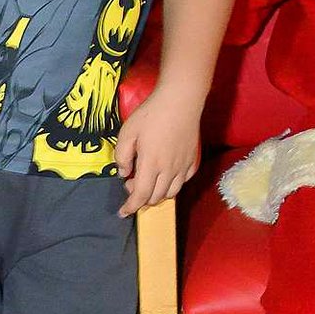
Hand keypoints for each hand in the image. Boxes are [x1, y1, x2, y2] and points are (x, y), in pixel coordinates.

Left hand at [115, 88, 201, 214]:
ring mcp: (183, 166)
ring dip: (158, 194)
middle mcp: (169, 170)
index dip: (130, 207)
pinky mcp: (192, 159)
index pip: (140, 195)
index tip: (123, 213)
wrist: (181, 100)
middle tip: (131, 183)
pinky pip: (184, 181)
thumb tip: (123, 173)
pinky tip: (167, 175)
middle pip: (156, 197)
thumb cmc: (151, 114)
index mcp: (151, 165)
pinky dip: (173, 185)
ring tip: (149, 181)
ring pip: (171, 192)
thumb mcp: (128, 132)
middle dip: (141, 198)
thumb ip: (122, 156)